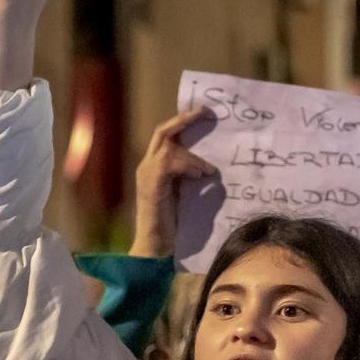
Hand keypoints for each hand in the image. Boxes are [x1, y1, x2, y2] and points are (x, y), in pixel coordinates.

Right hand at [131, 106, 218, 258]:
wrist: (156, 248)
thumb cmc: (175, 225)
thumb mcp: (187, 194)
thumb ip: (192, 177)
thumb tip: (213, 167)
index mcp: (155, 167)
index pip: (167, 136)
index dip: (183, 122)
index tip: (203, 112)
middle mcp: (147, 166)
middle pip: (163, 131)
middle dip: (184, 119)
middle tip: (205, 112)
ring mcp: (146, 174)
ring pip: (168, 145)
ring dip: (192, 154)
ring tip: (208, 170)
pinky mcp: (151, 185)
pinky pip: (169, 163)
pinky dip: (188, 165)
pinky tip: (201, 175)